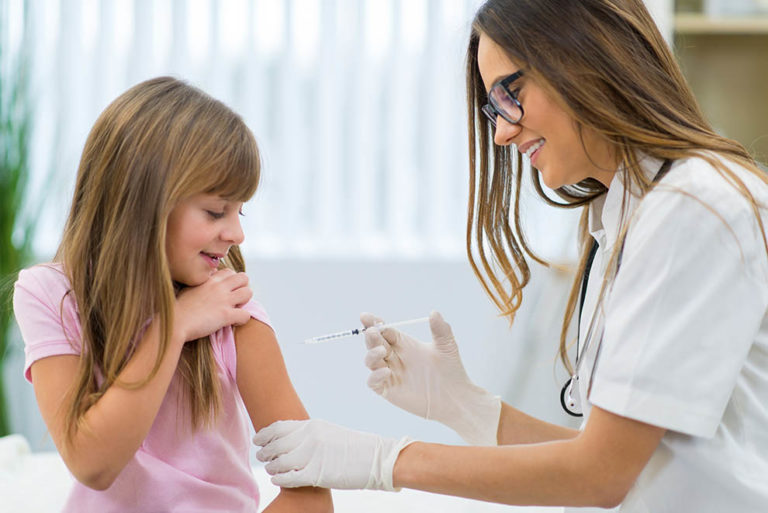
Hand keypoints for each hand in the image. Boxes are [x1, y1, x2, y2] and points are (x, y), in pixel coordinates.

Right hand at [174, 269, 252, 341]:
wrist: (174, 323)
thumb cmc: (178, 309)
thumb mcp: (190, 289)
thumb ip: (202, 285)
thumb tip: (207, 285)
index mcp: (209, 279)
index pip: (230, 272)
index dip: (232, 282)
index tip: (227, 291)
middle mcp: (219, 286)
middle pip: (244, 278)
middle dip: (243, 288)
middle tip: (236, 299)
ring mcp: (223, 300)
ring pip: (248, 293)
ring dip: (245, 302)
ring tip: (236, 309)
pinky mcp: (226, 315)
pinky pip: (246, 314)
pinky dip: (242, 319)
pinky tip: (233, 322)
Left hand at [253, 419, 412, 490]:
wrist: (377, 458)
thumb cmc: (354, 447)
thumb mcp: (329, 432)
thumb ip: (310, 434)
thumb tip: (292, 440)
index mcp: (312, 425)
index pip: (278, 428)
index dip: (264, 435)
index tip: (258, 440)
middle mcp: (309, 438)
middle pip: (275, 446)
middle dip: (265, 453)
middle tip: (262, 457)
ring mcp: (313, 456)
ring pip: (279, 463)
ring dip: (271, 467)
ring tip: (271, 470)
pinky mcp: (317, 474)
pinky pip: (288, 478)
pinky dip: (279, 479)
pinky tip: (277, 480)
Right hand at [362, 311, 500, 445]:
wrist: (455, 397)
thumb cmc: (451, 370)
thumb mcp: (447, 346)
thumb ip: (440, 329)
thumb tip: (434, 312)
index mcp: (403, 344)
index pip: (384, 330)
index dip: (374, 323)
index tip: (366, 316)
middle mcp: (394, 357)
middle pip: (374, 343)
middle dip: (371, 336)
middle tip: (372, 331)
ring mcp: (389, 373)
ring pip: (371, 361)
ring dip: (371, 354)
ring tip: (382, 350)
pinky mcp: (389, 390)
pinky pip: (374, 382)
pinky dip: (375, 376)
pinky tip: (386, 371)